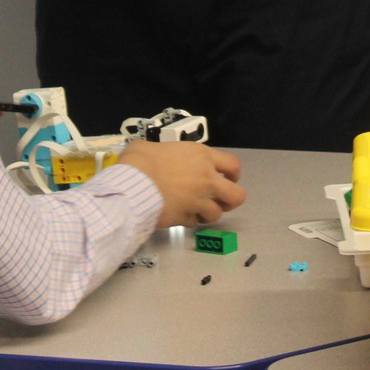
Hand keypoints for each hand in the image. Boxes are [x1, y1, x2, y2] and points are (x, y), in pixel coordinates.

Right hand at [117, 141, 246, 227]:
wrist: (132, 183)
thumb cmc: (141, 160)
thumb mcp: (153, 146)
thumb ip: (163, 152)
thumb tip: (151, 156)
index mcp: (202, 157)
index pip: (233, 166)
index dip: (233, 174)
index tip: (227, 178)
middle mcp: (206, 180)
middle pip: (237, 196)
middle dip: (229, 201)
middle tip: (218, 200)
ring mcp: (198, 201)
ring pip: (216, 215)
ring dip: (206, 213)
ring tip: (194, 209)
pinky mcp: (185, 218)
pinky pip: (193, 223)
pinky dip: (188, 221)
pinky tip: (178, 215)